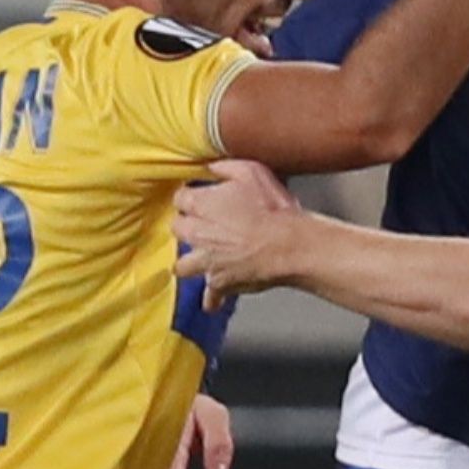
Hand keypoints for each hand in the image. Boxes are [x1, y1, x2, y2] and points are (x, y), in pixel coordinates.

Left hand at [176, 160, 307, 302]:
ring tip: (200, 259)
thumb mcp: (252, 172)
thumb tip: (211, 167)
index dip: (189, 196)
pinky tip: (213, 301)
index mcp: (200, 205)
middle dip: (187, 226)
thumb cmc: (273, 209)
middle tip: (202, 224)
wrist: (289, 245)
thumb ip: (226, 167)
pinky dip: (212, 298)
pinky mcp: (221, 281)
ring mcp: (207, 261)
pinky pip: (211, 294)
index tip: (197, 196)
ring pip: (184, 264)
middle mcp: (197, 233)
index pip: (180, 198)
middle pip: (179, 229)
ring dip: (190, 261)